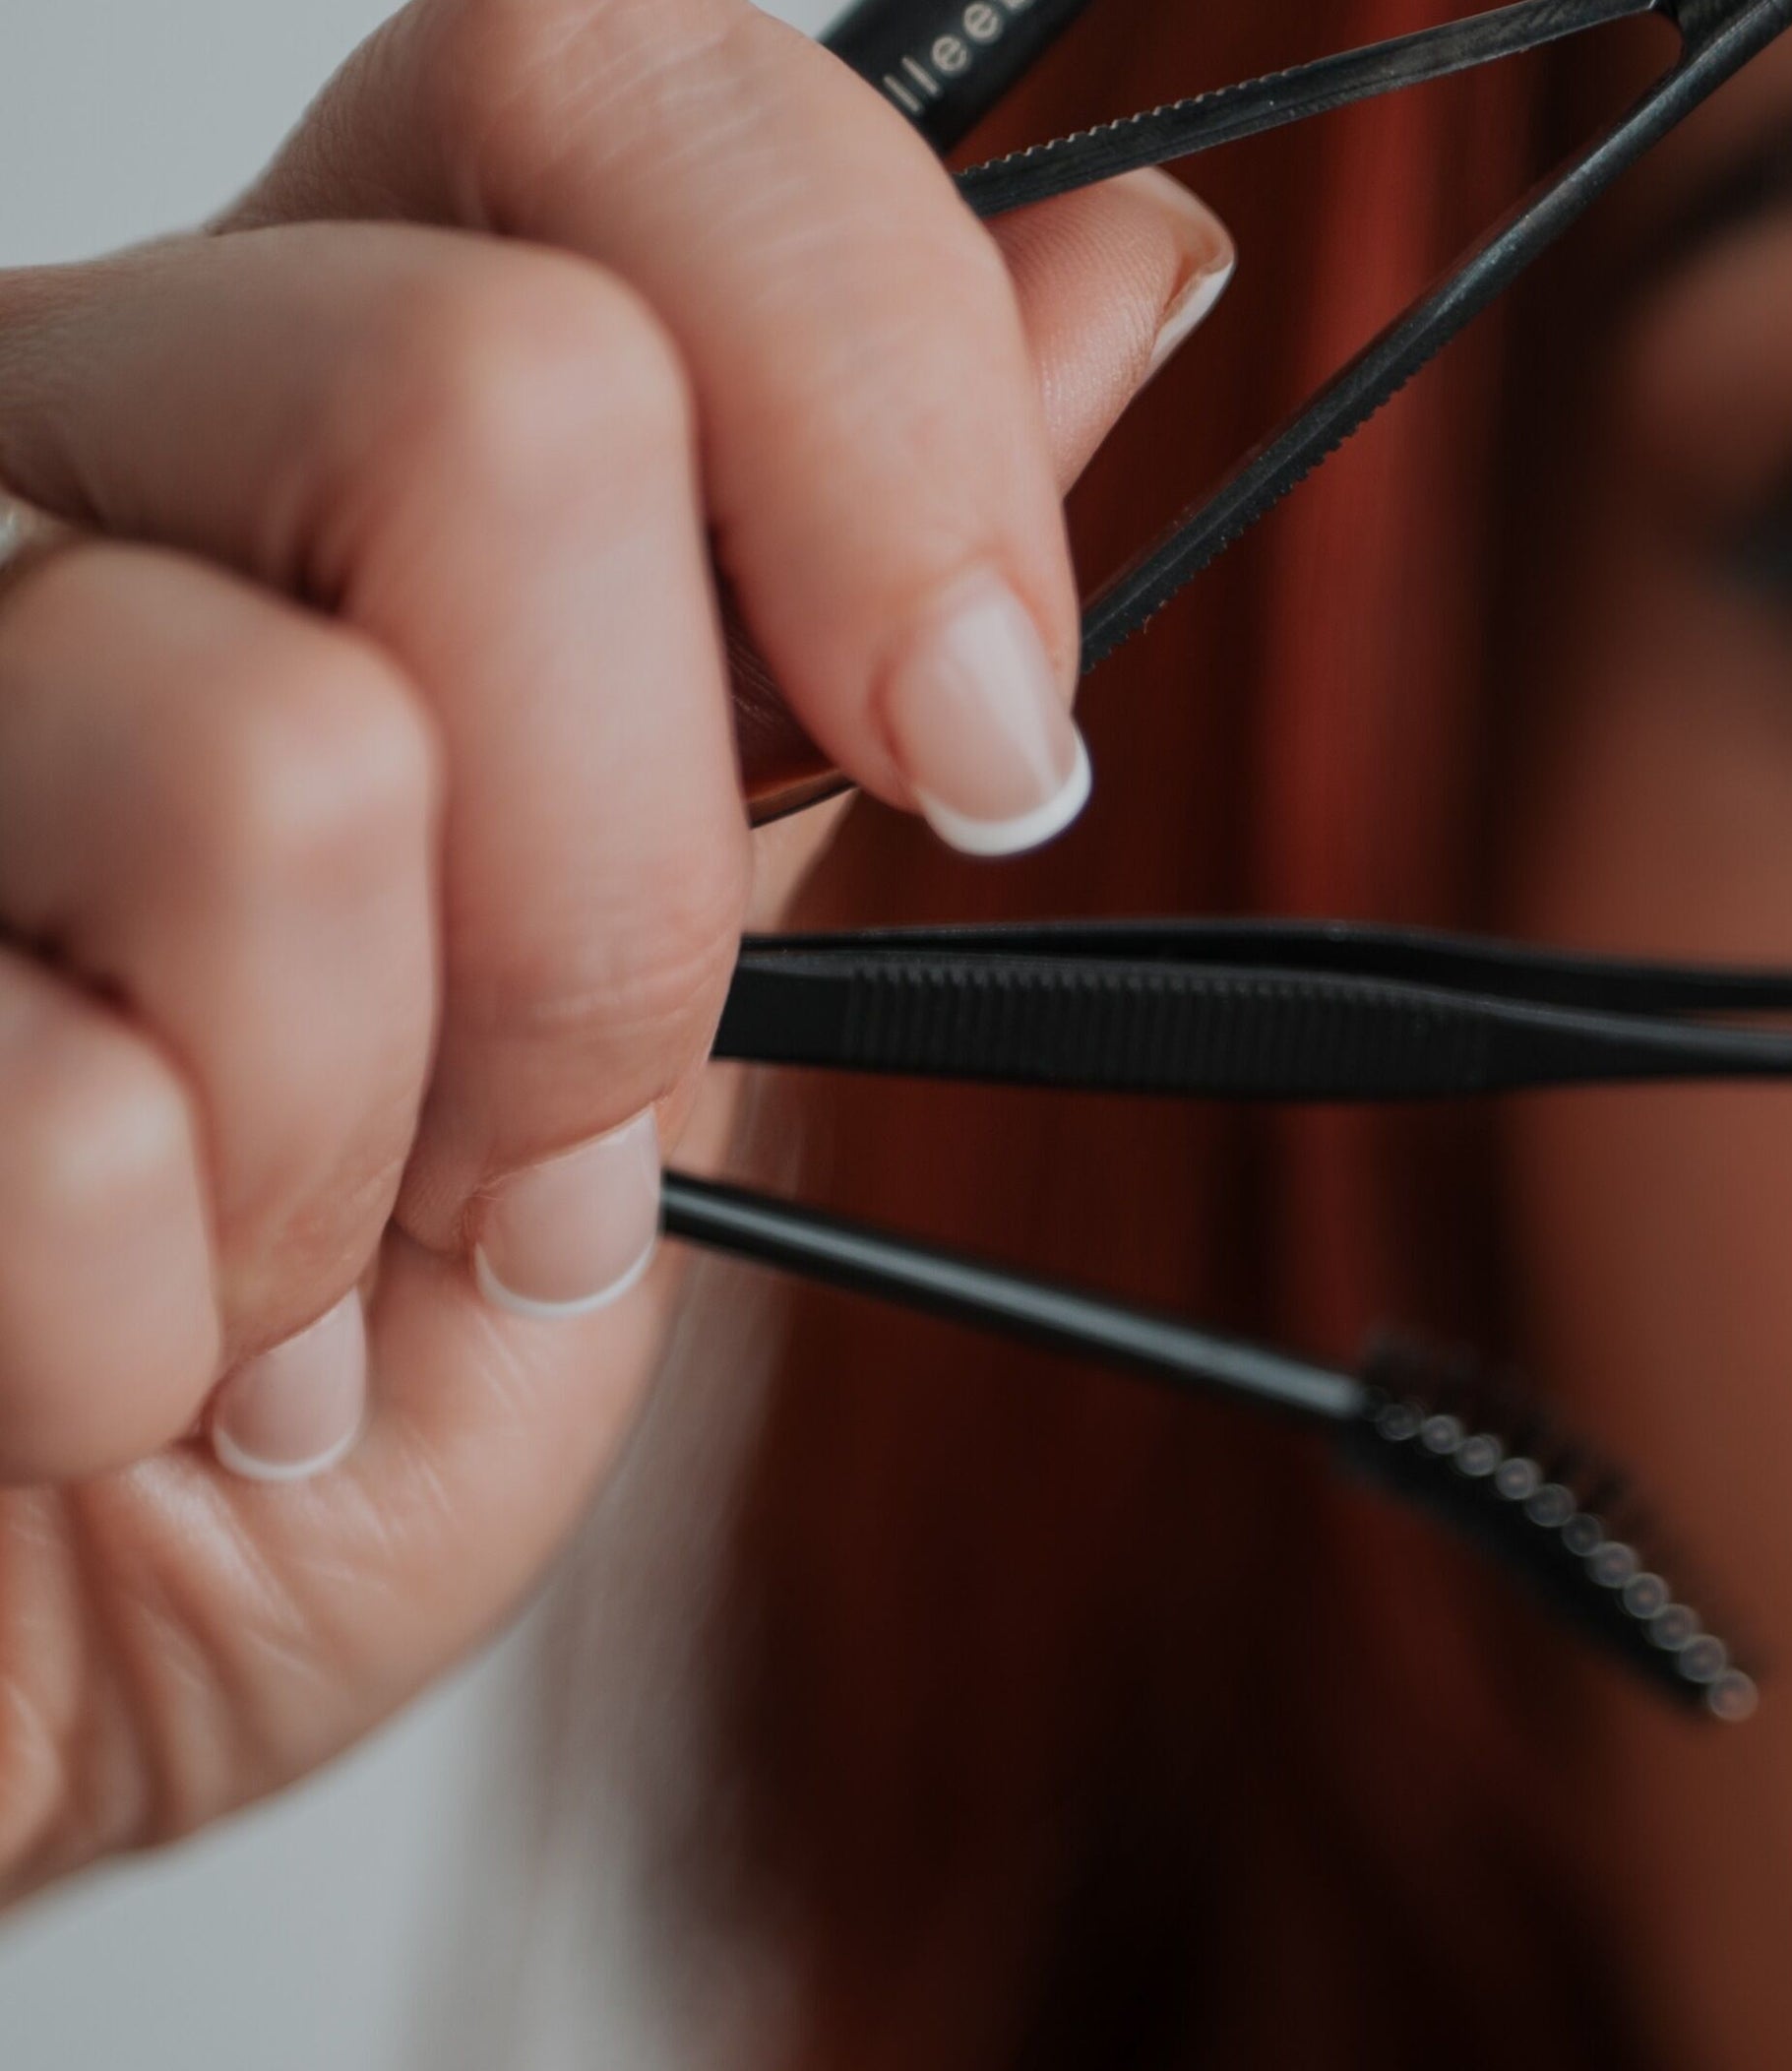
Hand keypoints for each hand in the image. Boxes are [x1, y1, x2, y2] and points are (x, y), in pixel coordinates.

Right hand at [0, 0, 1227, 1899]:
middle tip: (558, 1123)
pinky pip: (77, 1123)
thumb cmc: (333, 1329)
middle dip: (636, 890)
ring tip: (310, 1260)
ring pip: (291, 763)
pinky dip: (178, 1351)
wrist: (55, 1638)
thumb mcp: (673, 974)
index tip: (981, 727)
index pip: (603, 81)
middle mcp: (52, 469)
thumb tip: (1127, 260)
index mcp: (309, 411)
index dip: (869, 378)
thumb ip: (839, 627)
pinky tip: (117, 1366)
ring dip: (390, 1152)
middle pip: (504, 401)